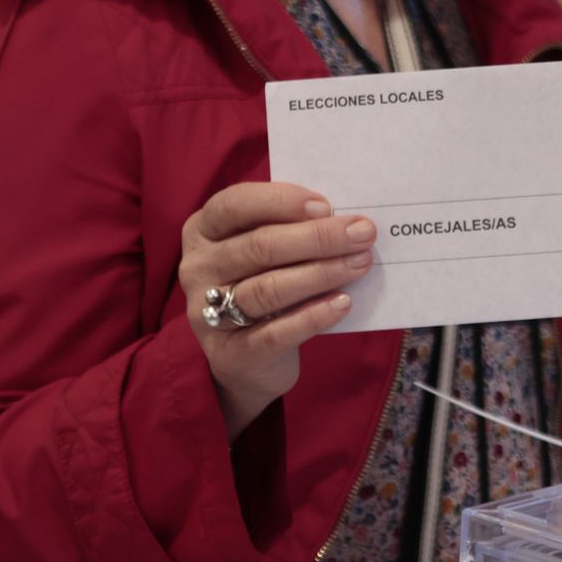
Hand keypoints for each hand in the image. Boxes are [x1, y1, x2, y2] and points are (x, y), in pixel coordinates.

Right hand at [179, 182, 374, 438]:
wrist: (247, 360)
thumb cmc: (262, 285)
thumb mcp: (265, 253)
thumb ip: (289, 230)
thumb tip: (343, 219)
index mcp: (203, 231)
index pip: (235, 204)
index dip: (281, 201)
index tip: (327, 206)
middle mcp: (198, 268)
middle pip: (259, 247)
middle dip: (318, 238)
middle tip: (363, 234)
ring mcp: (208, 313)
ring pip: (268, 289)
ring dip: (321, 273)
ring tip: (360, 264)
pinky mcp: (232, 353)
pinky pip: (276, 333)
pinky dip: (313, 316)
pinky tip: (343, 303)